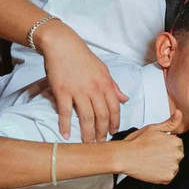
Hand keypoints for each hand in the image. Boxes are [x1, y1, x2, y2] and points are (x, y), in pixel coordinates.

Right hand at [41, 23, 123, 139]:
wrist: (62, 45)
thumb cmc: (83, 57)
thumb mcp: (103, 70)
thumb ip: (114, 86)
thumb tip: (125, 99)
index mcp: (106, 84)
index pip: (115, 108)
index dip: (115, 122)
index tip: (113, 132)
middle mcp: (94, 89)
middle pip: (102, 116)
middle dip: (102, 132)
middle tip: (101, 143)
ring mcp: (78, 91)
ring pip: (86, 117)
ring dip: (87, 133)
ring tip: (87, 143)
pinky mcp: (62, 91)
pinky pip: (65, 112)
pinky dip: (65, 125)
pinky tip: (66, 134)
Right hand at [111, 113, 187, 183]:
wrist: (125, 156)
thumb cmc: (137, 142)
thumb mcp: (153, 128)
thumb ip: (170, 122)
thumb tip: (180, 113)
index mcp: (176, 141)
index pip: (177, 144)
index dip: (166, 145)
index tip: (156, 146)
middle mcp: (178, 154)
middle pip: (177, 155)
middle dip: (167, 155)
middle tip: (153, 153)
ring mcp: (173, 167)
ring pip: (173, 166)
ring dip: (165, 165)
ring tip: (151, 161)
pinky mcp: (168, 177)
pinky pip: (168, 177)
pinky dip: (161, 174)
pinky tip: (152, 169)